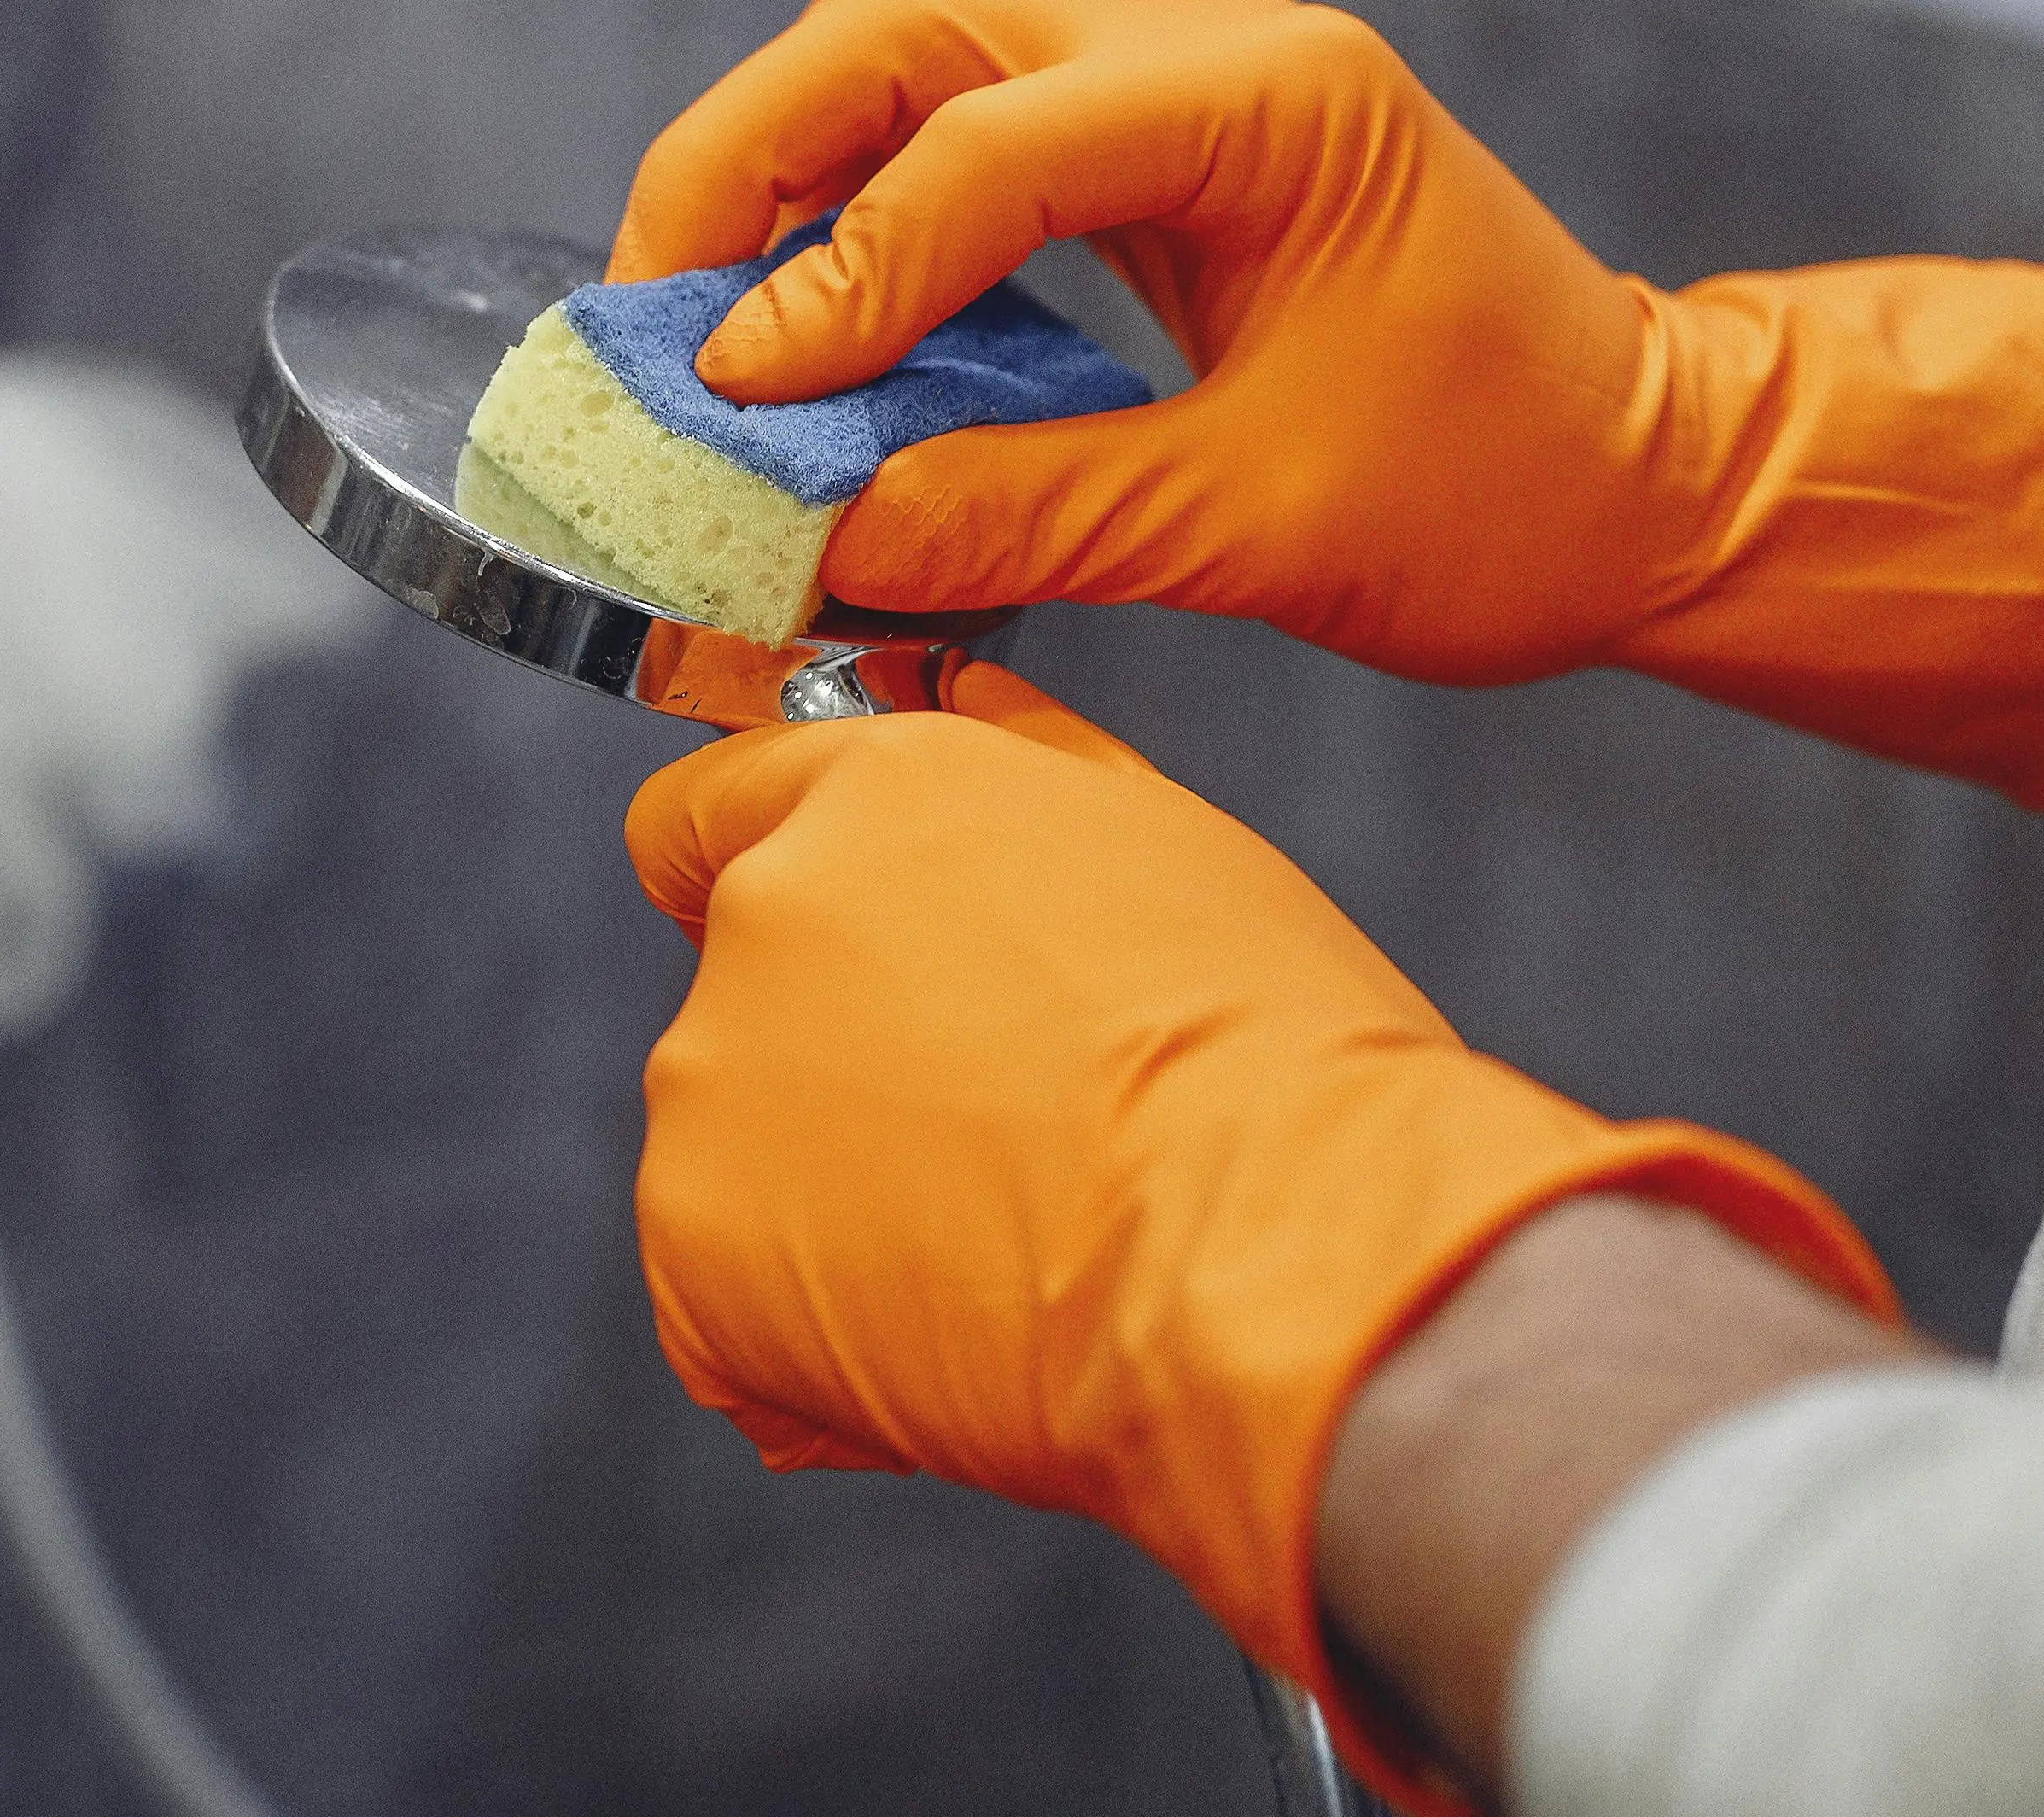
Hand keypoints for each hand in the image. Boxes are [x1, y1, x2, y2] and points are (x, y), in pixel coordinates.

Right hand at [614, 0, 2043, 805]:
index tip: (730, 390)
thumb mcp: (1261, 533)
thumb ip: (1030, 513)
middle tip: (657, 310)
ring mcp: (1187, 75)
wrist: (1647, 480)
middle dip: (757, 149)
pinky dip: (865, 170)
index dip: (839, 270)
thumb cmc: (1507, 501)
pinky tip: (818, 296)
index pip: (989, 144)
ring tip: (714, 285)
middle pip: (916, 12)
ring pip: (927, 10)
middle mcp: (1220, 51)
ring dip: (797, 128)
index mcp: (1278, 108)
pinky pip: (969, 92)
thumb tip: (816, 532)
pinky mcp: (1160, 135)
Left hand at [622, 667, 1890, 1744]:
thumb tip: (938, 721)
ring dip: (851, 1175)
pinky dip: (825, 1311)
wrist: (1327, 1269)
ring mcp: (722, 1102)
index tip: (826, 899)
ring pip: (758, 1132)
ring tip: (1033, 1231)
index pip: (716, 775)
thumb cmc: (1300, 1052)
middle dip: (848, 1026)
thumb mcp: (1151, 846)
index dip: (782, 836)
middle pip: (746, 964)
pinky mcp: (720, 1267)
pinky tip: (980, 1322)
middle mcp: (759, 926)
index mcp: (869, 791)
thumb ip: (1010, 784)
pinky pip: (749, 1287)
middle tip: (1016, 1112)